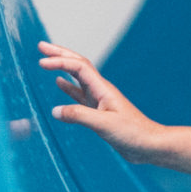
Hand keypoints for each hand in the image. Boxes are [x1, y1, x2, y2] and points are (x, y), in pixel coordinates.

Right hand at [37, 41, 163, 156]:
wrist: (149, 145)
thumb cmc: (133, 133)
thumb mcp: (104, 124)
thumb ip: (79, 116)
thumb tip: (55, 111)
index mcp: (103, 89)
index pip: (79, 67)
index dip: (60, 61)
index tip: (41, 62)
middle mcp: (100, 91)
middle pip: (77, 66)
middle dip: (60, 55)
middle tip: (41, 46)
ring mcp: (99, 100)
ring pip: (77, 78)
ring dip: (62, 67)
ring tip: (46, 59)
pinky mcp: (98, 112)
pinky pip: (79, 95)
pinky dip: (68, 87)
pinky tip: (59, 83)